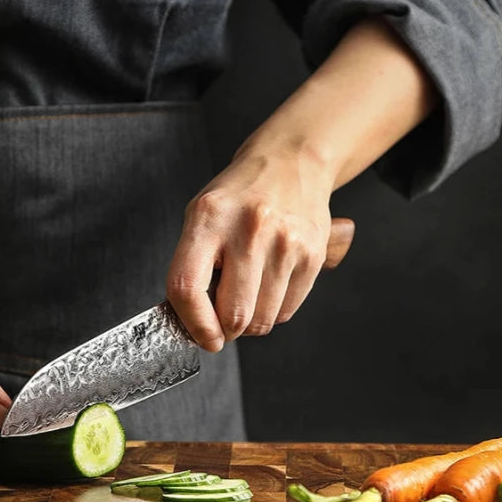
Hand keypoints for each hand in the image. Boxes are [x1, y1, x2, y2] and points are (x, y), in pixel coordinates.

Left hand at [166, 141, 353, 350]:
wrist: (291, 163)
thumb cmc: (239, 196)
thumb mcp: (201, 216)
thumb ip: (191, 266)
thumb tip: (192, 324)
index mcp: (209, 218)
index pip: (188, 287)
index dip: (193, 324)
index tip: (201, 337)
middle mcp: (250, 229)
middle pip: (234, 314)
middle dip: (226, 330)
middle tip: (222, 321)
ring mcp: (286, 243)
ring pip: (263, 319)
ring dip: (251, 321)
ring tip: (247, 292)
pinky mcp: (313, 255)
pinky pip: (288, 311)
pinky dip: (274, 310)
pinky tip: (269, 284)